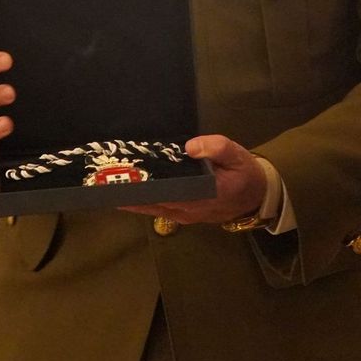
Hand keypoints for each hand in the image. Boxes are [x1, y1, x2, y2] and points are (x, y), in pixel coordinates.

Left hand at [119, 134, 268, 225]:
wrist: (260, 197)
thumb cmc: (246, 174)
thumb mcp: (238, 155)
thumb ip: (217, 148)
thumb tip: (190, 146)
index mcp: (199, 196)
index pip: (161, 193)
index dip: (139, 189)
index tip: (116, 180)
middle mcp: (186, 209)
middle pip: (149, 203)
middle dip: (126, 194)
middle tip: (100, 181)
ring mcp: (184, 214)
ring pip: (151, 208)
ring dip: (131, 198)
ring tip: (107, 185)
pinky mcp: (184, 213)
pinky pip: (158, 208)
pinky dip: (142, 201)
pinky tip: (130, 189)